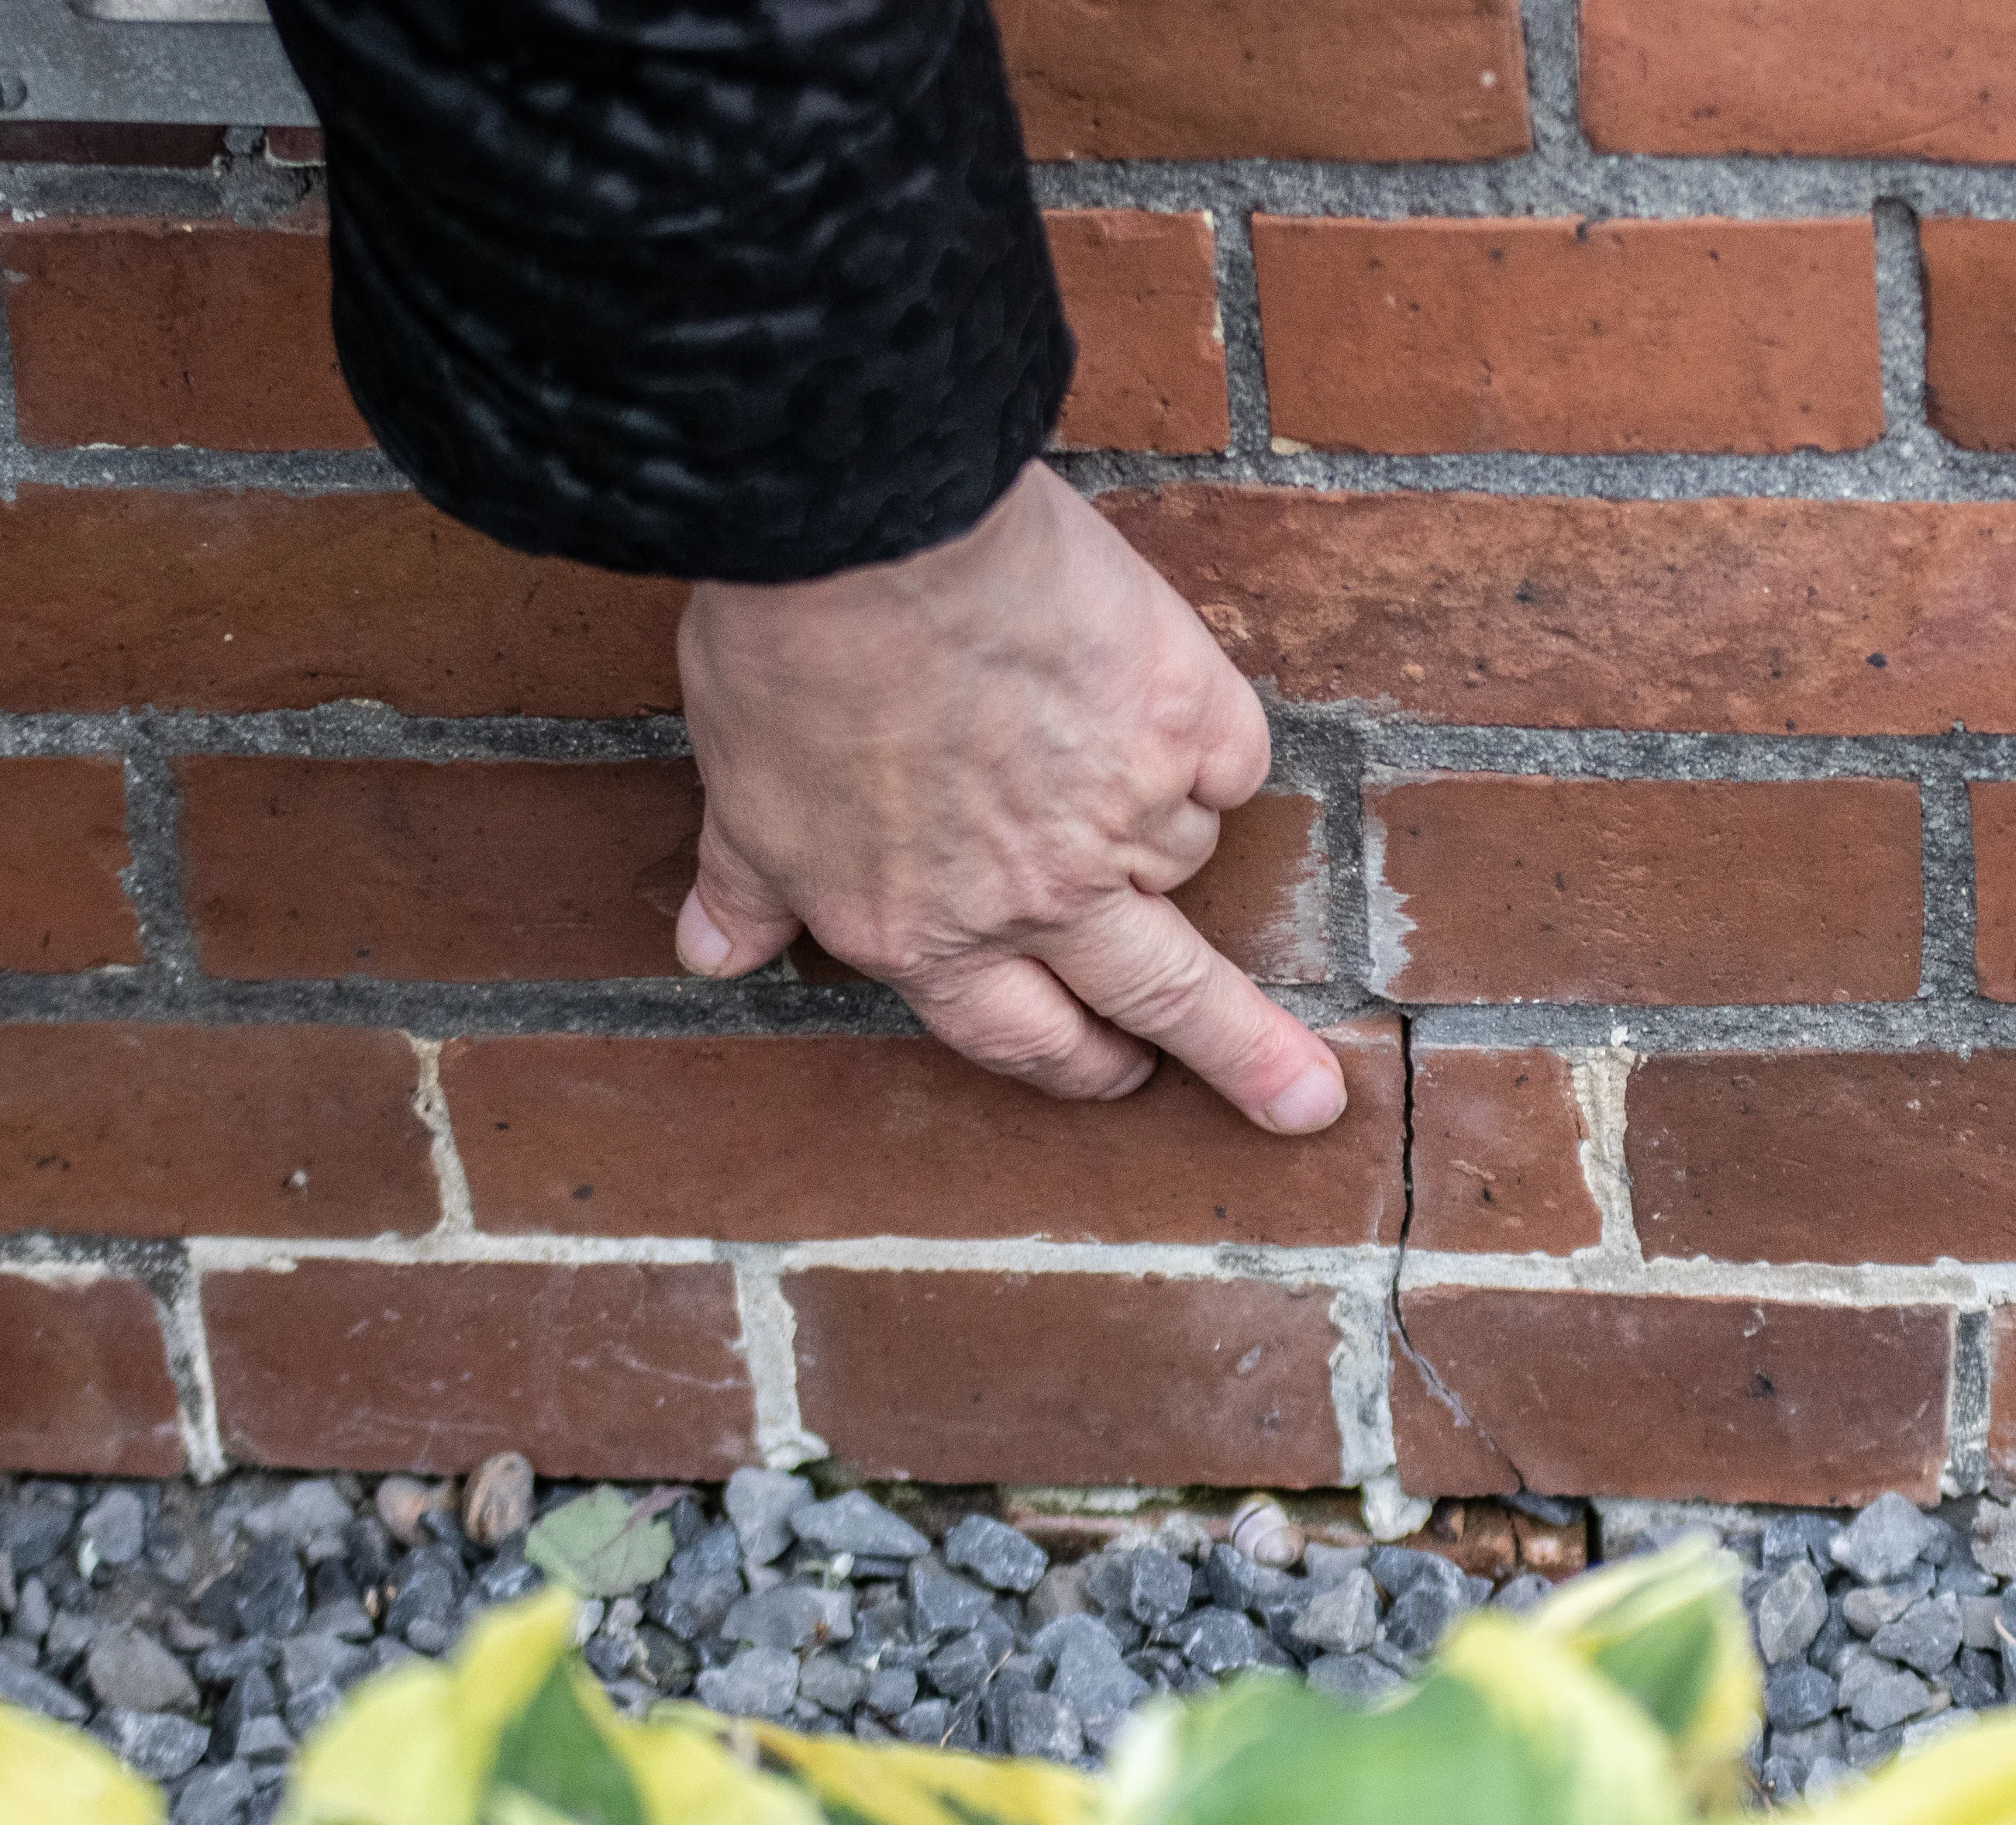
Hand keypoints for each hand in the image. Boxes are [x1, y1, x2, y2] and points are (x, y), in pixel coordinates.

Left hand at [670, 462, 1346, 1134]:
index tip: (1121, 1076)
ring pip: (1184, 851)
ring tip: (1100, 737)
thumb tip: (712, 956)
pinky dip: (1207, 738)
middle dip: (1243, 1059)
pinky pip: (1230, 758)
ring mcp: (1125, 811)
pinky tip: (1157, 692)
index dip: (1076, 1063)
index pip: (1024, 1039)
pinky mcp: (1186, 719)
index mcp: (926, 933)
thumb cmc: (788, 660)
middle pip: (1166, 999)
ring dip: (1163, 822)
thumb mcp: (744, 796)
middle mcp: (1038, 898)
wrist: (864, 535)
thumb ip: (749, 888)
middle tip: (1304, 1098)